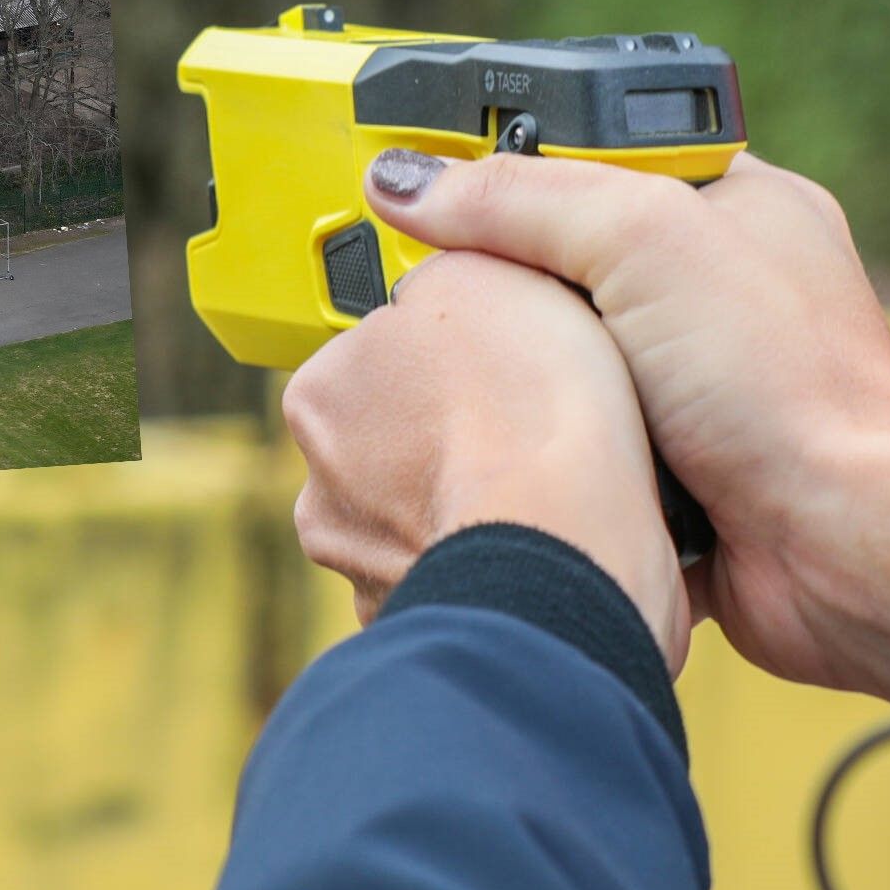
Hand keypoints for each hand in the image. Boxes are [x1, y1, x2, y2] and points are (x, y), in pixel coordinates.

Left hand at [284, 249, 691, 669]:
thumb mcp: (492, 269)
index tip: (492, 354)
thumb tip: (448, 276)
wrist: (569, 548)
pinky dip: (501, 565)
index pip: (374, 355)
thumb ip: (452, 263)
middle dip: (447, 435)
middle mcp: (324, 493)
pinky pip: (468, 580)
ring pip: (425, 519)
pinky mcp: (432, 625)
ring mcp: (370, 572)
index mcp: (320, 396)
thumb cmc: (528, 411)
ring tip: (550, 491)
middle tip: (524, 422)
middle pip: (391, 444)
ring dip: (474, 504)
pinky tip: (551, 546)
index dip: (442, 349)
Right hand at [363, 147, 889, 737]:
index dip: (515, 170)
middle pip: (570, 269)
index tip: (432, 190)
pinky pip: (582, 453)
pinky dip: (557, 461)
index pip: (598, 158)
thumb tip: (408, 183)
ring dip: (533, 387)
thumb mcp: (641, 239)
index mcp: (732, 206)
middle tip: (439, 298)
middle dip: (512, 292)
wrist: (842, 545)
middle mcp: (719, 294)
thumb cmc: (786, 382)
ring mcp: (700, 390)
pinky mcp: (679, 476)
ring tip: (482, 387)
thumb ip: (520, 200)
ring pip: (568, 369)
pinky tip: (527, 458)